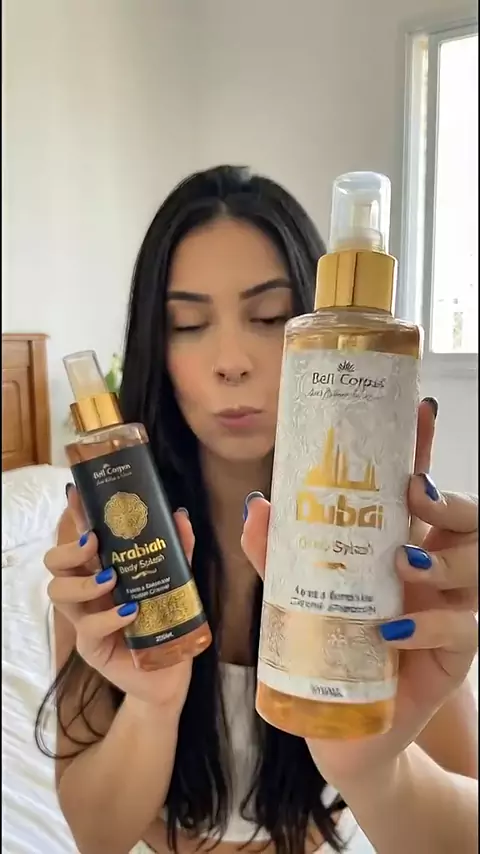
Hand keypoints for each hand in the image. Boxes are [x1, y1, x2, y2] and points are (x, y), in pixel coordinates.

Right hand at [44, 486, 194, 710]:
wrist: (171, 672)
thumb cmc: (166, 621)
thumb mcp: (177, 581)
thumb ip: (179, 551)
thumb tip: (179, 516)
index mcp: (102, 569)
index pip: (80, 539)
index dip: (75, 516)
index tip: (77, 495)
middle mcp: (87, 592)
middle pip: (54, 564)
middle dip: (68, 549)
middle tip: (93, 542)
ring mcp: (85, 619)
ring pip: (58, 593)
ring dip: (83, 582)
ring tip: (111, 579)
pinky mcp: (91, 647)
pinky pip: (88, 628)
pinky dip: (108, 616)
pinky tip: (128, 611)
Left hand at [241, 399, 477, 787]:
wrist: (343, 727)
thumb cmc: (328, 648)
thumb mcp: (296, 596)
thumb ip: (278, 554)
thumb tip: (258, 506)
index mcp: (400, 545)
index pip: (420, 488)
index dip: (423, 449)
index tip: (421, 409)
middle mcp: (434, 572)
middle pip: (468, 519)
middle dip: (449, 500)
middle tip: (413, 495)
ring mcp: (449, 611)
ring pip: (478, 567)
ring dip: (442, 560)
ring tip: (401, 563)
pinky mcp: (454, 655)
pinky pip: (464, 630)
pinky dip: (430, 626)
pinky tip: (394, 630)